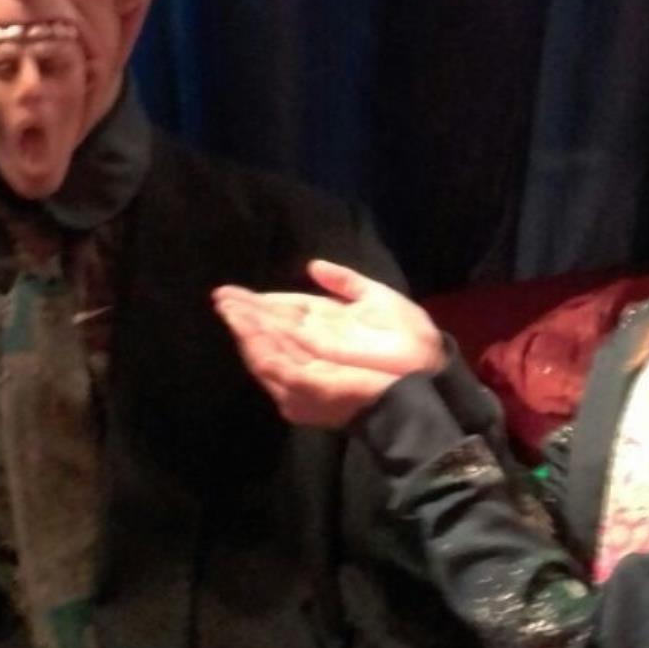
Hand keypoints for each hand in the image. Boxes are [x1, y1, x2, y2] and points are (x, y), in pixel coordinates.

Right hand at [214, 259, 443, 426]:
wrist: (428, 374)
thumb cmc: (411, 341)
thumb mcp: (378, 299)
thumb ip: (346, 282)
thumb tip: (312, 265)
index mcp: (326, 328)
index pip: (286, 313)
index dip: (262, 302)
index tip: (236, 291)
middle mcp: (312, 350)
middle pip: (271, 329)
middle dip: (245, 313)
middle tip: (221, 295)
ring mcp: (309, 368)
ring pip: (268, 345)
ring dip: (246, 325)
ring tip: (227, 306)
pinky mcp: (310, 382)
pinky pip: (277, 363)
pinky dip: (260, 345)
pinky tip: (246, 326)